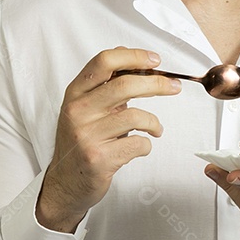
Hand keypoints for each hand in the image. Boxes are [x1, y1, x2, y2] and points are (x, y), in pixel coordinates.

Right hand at [36, 47, 181, 232]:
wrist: (65, 182)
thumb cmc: (81, 141)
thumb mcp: (86, 107)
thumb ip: (106, 85)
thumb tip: (134, 60)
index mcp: (76, 93)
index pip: (104, 61)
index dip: (134, 57)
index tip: (155, 61)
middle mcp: (78, 111)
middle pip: (125, 85)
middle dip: (157, 84)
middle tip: (174, 87)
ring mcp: (87, 135)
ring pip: (136, 116)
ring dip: (154, 123)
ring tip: (155, 128)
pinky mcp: (99, 158)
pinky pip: (137, 144)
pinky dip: (146, 144)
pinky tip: (141, 146)